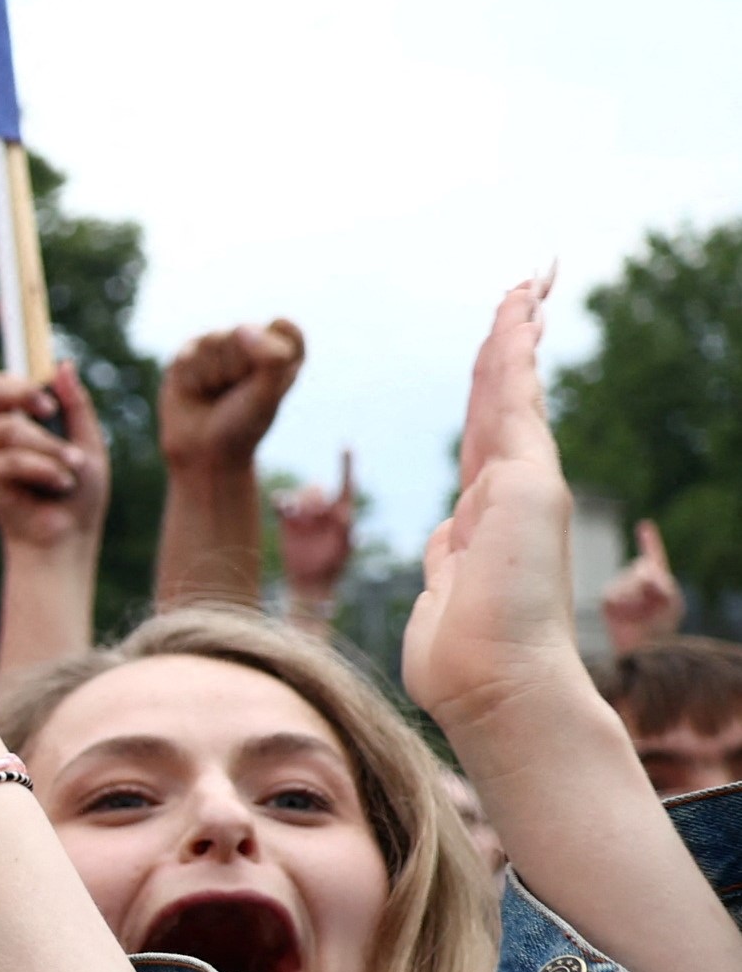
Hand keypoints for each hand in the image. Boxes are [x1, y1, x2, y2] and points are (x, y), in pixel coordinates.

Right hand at [0, 360, 107, 558]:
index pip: (8, 383)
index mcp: (27, 422)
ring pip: (11, 428)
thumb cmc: (80, 498)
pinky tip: (61, 486)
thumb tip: (62, 365)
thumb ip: (76, 407)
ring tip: (73, 470)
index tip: (50, 391)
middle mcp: (4, 433)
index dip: (19, 375)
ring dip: (50, 448)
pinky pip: (13, 459)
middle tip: (47, 408)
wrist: (68, 540)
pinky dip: (44, 470)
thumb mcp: (88, 444)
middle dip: (18, 391)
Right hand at [158, 319, 304, 472]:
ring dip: (213, 375)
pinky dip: (192, 380)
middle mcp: (251, 344)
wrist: (203, 451)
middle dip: (238, 367)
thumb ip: (270, 359)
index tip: (267, 383)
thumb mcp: (267, 396)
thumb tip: (243, 328)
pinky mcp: (188, 354)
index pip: (284, 329)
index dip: (273, 355)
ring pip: (214, 341)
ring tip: (215, 394)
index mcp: (282, 352)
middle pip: (245, 331)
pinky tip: (195, 392)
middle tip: (236, 394)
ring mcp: (218, 346)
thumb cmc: (243, 425)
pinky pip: (188, 355)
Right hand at [275, 449, 358, 602]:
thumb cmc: (331, 567)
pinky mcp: (287, 520)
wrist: (308, 582)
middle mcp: (323, 510)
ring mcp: (304, 514)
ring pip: (299, 495)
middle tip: (310, 515)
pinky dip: (281, 501)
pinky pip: (281, 502)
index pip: (346, 483)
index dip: (346, 464)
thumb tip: (345, 515)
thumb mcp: (343, 551)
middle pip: (317, 490)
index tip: (345, 445)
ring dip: (298, 502)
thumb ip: (346, 532)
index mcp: (342, 512)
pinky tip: (281, 508)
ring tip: (295, 516)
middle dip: (313, 499)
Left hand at [404, 279, 588, 736]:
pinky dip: (512, 352)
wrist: (494, 688)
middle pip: (503, 401)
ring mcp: (524, 484)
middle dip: (510, 344)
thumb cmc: (463, 661)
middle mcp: (511, 492)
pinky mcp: (527, 480)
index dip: (488, 388)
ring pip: (511, 390)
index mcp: (485, 516)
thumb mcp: (443, 595)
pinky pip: (513, 399)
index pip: (485, 435)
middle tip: (524, 292)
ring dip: (514, 333)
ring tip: (524, 283)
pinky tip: (515, 312)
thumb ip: (447, 558)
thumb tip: (445, 541)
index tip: (498, 348)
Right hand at [603, 519, 684, 653]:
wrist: (641, 650)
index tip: (644, 525)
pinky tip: (625, 616)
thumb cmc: (661, 629)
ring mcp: (621, 589)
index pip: (654, 555)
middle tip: (652, 605)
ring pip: (626, 581)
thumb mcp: (672, 603)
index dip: (649, 540)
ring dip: (636, 598)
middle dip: (648, 584)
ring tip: (640, 615)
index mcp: (657, 581)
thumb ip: (662, 582)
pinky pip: (612, 594)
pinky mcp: (607, 601)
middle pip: (641, 569)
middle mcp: (637, 581)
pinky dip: (622, 604)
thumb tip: (641, 568)